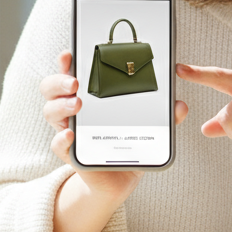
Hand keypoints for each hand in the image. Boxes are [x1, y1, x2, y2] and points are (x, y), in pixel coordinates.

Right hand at [40, 50, 188, 196]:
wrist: (120, 176)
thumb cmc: (128, 141)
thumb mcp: (148, 126)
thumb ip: (164, 116)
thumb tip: (180, 105)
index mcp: (89, 95)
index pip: (70, 72)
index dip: (65, 62)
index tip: (69, 54)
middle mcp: (72, 110)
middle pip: (51, 88)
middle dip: (59, 81)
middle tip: (75, 82)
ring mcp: (69, 130)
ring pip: (50, 112)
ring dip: (61, 105)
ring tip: (77, 103)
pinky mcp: (71, 153)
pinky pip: (58, 145)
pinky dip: (61, 139)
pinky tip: (71, 134)